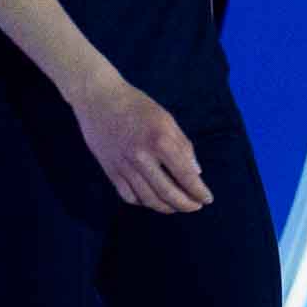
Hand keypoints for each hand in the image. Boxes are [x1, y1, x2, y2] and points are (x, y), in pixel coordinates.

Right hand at [68, 73, 213, 212]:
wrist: (99, 98)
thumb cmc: (136, 105)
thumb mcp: (166, 118)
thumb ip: (183, 145)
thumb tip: (196, 172)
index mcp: (160, 140)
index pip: (185, 175)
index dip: (198, 191)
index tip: (207, 199)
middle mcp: (142, 157)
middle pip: (168, 193)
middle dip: (186, 205)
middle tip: (195, 206)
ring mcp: (124, 166)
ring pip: (149, 199)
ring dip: (167, 208)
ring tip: (177, 206)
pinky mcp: (111, 171)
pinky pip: (129, 197)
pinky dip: (144, 203)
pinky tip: (153, 199)